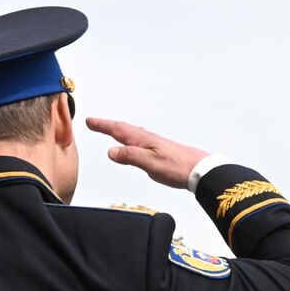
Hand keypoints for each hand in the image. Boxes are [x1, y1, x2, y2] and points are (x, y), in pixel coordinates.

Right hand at [85, 118, 208, 188]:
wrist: (200, 169)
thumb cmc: (177, 167)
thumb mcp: (150, 163)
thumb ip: (130, 156)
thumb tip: (111, 151)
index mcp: (143, 140)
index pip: (118, 130)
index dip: (103, 125)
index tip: (89, 121)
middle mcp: (147, 139)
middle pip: (123, 129)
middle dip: (107, 126)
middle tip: (94, 123)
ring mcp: (154, 144)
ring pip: (132, 134)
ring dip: (119, 131)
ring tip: (110, 130)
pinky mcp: (160, 151)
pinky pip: (140, 141)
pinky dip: (131, 139)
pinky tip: (135, 144)